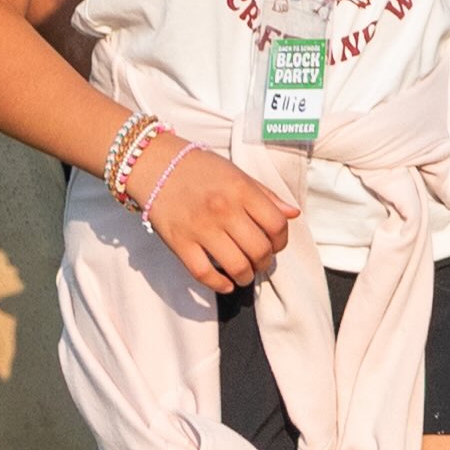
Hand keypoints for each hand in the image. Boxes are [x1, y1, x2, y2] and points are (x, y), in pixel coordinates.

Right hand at [134, 142, 295, 295]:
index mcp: (242, 190)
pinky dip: (219, 285)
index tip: (276, 245)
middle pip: (259, 250)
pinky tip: (226, 284)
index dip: (282, 240)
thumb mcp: (238, 174)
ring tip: (245, 274)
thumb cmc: (200, 168)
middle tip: (261, 263)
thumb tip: (293, 214)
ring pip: (236, 266)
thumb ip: (267, 196)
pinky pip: (203, 273)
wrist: (155, 164)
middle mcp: (223, 209)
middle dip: (265, 263)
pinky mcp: (179, 242)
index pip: (277, 224)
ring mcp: (200, 228)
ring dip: (246, 276)